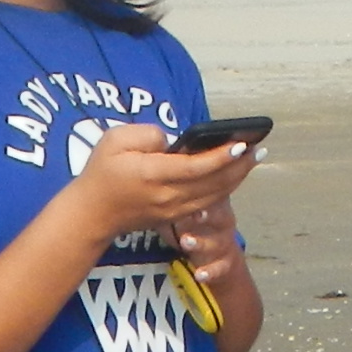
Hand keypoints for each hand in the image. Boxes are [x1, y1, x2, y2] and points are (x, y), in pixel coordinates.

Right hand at [71, 122, 257, 235]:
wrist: (92, 214)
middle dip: (240, 166)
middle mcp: (169, 196)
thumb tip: (174, 141)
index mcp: (154, 175)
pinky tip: (235, 175)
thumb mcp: (115, 140)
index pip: (197, 167)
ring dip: (237, 178)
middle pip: (214, 183)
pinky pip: (207, 203)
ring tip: (253, 159)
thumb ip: (148, 134)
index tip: (241, 144)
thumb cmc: (101, 172)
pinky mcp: (175, 216)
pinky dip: (225, 189)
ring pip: (215, 195)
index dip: (222, 156)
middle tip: (260, 148)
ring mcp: (174, 210)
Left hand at [167, 195, 246, 279]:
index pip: (210, 196)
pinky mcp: (226, 264)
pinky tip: (199, 274)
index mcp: (214, 205)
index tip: (190, 191)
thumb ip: (170, 206)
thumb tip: (146, 194)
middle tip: (196, 214)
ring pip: (217, 243)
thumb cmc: (195, 227)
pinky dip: (210, 272)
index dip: (202, 193)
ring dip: (201, 243)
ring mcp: (225, 244)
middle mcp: (223, 222)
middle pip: (220, 216)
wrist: (221, 256)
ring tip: (185, 242)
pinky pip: (220, 268)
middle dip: (208, 215)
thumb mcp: (184, 214)